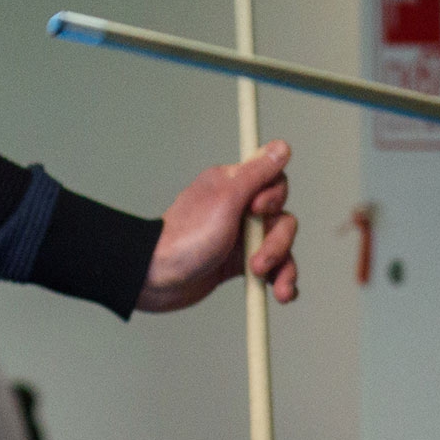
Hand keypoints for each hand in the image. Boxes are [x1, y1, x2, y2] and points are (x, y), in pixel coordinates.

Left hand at [137, 140, 298, 312]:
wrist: (157, 279)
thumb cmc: (186, 237)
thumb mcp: (226, 200)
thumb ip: (256, 174)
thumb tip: (282, 146)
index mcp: (232, 185)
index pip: (275, 181)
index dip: (274, 197)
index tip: (255, 209)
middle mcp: (238, 208)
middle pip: (282, 218)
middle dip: (277, 242)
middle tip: (256, 261)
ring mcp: (240, 237)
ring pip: (280, 245)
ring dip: (282, 266)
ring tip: (266, 282)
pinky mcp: (239, 262)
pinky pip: (273, 268)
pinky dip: (280, 279)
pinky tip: (282, 293)